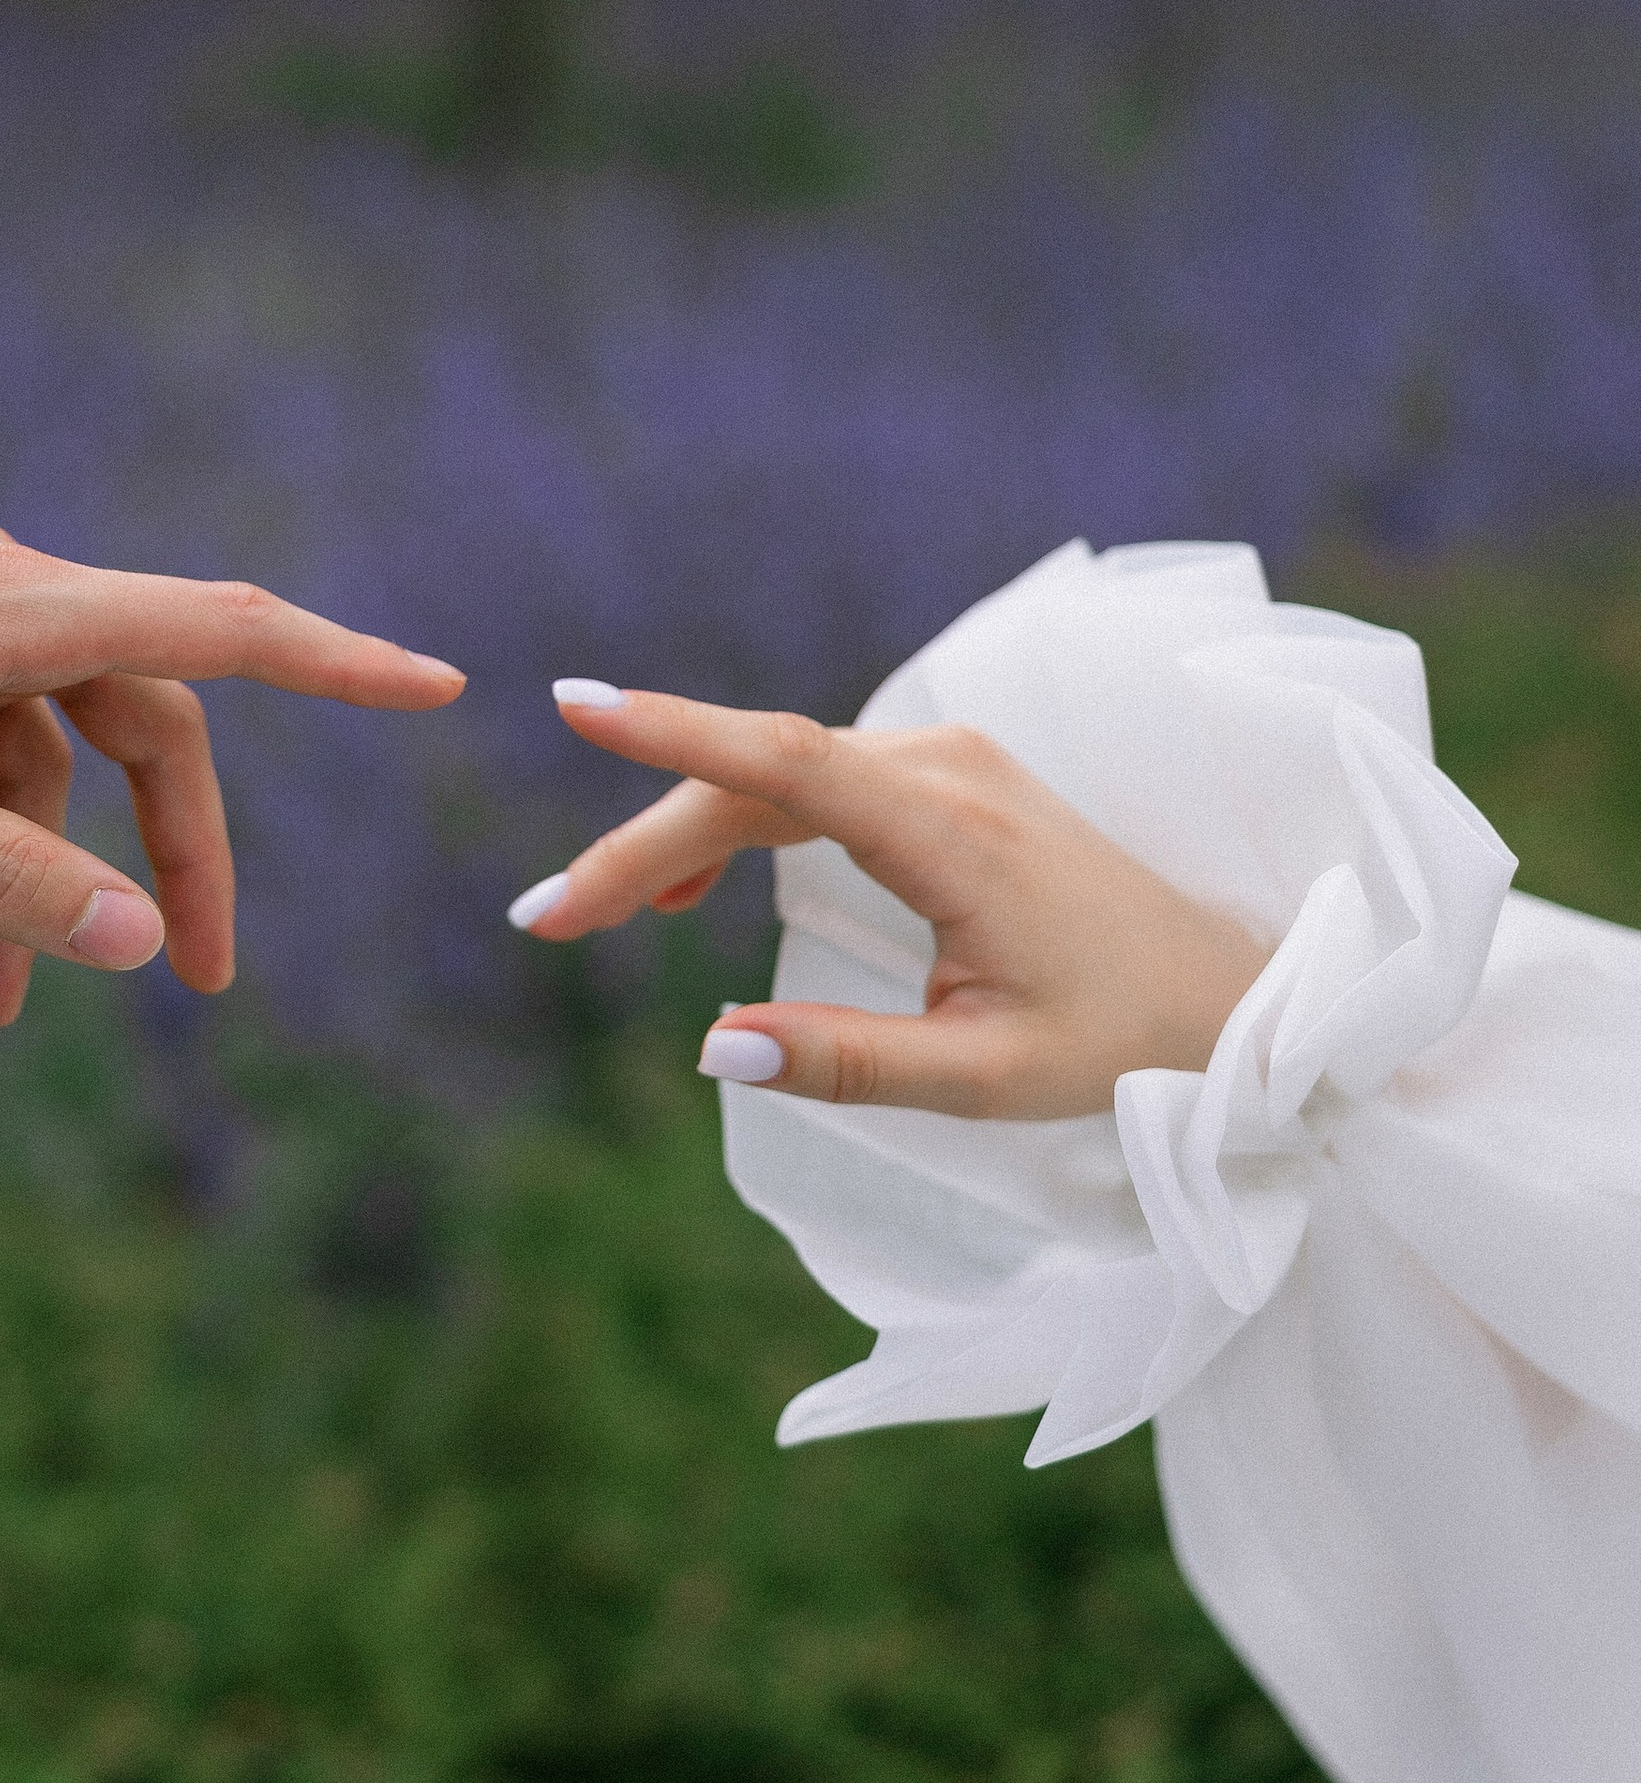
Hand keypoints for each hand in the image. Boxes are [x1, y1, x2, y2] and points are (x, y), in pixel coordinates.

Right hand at [509, 685, 1266, 1118]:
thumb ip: (849, 1064)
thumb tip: (712, 1047)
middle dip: (639, 842)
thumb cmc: (1127, 1043)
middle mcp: (945, 769)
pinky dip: (737, 817)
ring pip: (774, 773)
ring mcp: (948, 763)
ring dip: (680, 830)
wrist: (1236, 998)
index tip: (574, 704)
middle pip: (754, 774)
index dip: (672, 730)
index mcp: (954, 832)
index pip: (786, 760)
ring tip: (592, 914)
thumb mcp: (989, 1079)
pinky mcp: (948, 779)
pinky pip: (812, 778)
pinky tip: (685, 888)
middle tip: (545, 921)